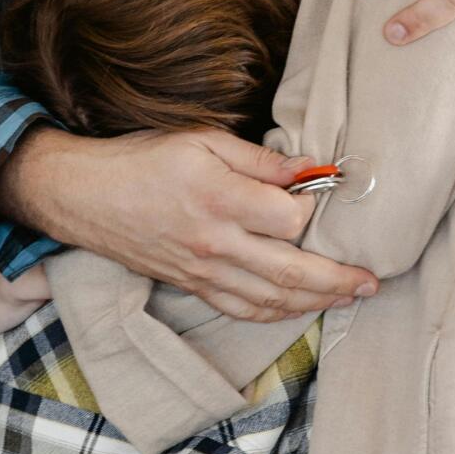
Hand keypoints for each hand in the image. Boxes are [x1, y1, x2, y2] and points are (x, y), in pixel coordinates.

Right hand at [0, 127, 378, 323]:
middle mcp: (214, 243)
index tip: (330, 195)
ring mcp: (202, 271)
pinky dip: (275, 313)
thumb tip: (310, 169)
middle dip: (337, 280)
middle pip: (290, 274)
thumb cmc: (142, 159)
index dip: (315, 210)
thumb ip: (259, 160)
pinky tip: (299, 307)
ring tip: (348, 297)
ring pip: (270, 300)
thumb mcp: (202, 140)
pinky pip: (241, 309)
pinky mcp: (191, 285)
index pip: (288, 218)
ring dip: (315, 303)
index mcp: (218, 199)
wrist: (84, 195)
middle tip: (370, 282)